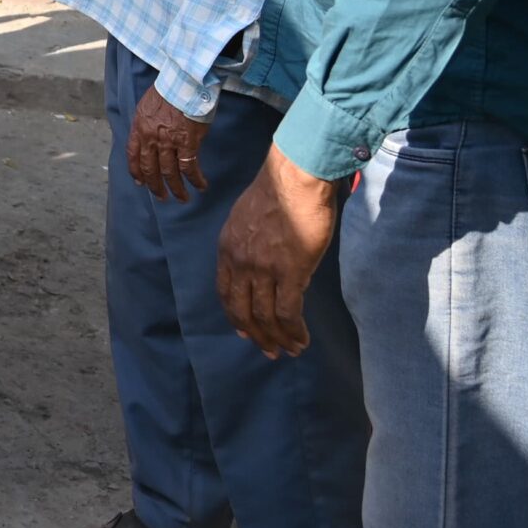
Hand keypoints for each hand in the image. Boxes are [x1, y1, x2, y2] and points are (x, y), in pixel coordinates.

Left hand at [126, 88, 210, 201]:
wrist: (184, 83)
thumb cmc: (168, 91)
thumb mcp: (147, 107)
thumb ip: (147, 125)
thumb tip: (153, 140)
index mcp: (139, 128)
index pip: (132, 155)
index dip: (136, 172)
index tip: (141, 183)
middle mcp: (151, 138)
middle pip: (150, 169)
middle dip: (156, 186)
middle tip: (162, 197)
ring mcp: (168, 142)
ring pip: (170, 173)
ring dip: (177, 189)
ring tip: (183, 198)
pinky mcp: (187, 143)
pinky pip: (189, 167)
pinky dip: (195, 179)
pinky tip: (200, 185)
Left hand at [216, 147, 341, 356]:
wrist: (295, 176)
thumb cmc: (277, 191)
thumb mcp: (246, 219)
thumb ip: (247, 244)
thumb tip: (260, 264)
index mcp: (227, 248)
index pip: (225, 291)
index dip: (235, 315)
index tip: (244, 330)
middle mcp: (239, 262)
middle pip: (242, 310)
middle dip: (256, 335)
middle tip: (269, 350)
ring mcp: (263, 269)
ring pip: (265, 316)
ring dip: (278, 338)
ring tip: (291, 350)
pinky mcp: (290, 272)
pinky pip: (289, 312)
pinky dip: (295, 331)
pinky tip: (302, 340)